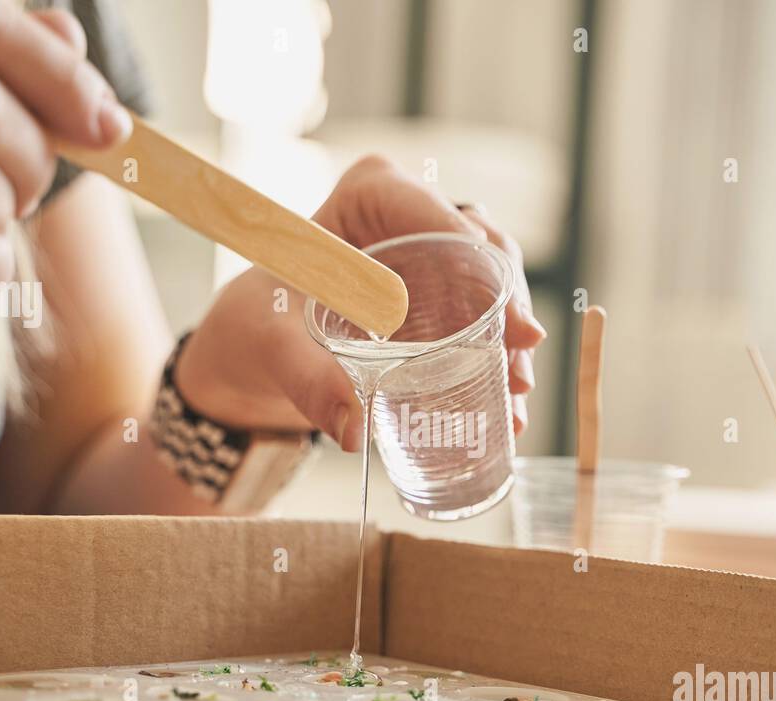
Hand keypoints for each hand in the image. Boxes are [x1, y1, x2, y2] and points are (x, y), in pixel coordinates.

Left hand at [179, 155, 546, 449]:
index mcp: (367, 196)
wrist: (254, 350)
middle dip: (509, 308)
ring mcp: (432, 255)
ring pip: (493, 287)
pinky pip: (483, 320)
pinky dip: (497, 361)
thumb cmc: (255, 325)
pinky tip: (508, 404)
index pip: (437, 216)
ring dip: (510, 341)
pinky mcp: (442, 296)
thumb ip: (308, 380)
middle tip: (521, 364)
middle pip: (482, 251)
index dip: (483, 262)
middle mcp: (409, 216)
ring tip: (516, 394)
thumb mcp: (272, 345)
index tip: (510, 319)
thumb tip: (354, 429)